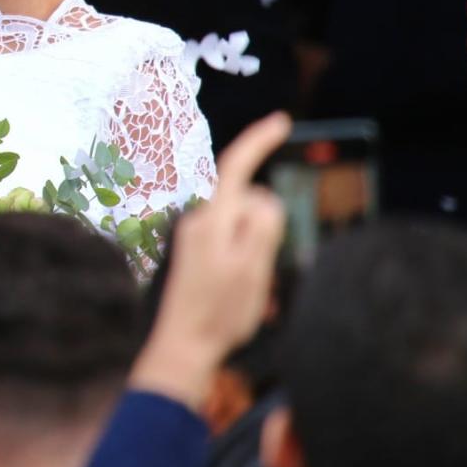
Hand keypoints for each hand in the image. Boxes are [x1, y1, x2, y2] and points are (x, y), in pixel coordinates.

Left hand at [130, 111, 289, 409]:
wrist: (183, 345)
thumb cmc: (219, 312)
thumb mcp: (251, 268)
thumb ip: (261, 226)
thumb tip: (265, 197)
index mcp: (211, 219)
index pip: (236, 165)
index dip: (259, 140)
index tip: (282, 121)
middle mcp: (198, 219)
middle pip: (247, 199)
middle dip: (267, 223)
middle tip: (263, 270)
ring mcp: (196, 236)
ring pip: (243, 224)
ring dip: (258, 248)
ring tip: (249, 288)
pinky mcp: (197, 252)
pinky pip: (234, 242)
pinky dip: (247, 260)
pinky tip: (241, 291)